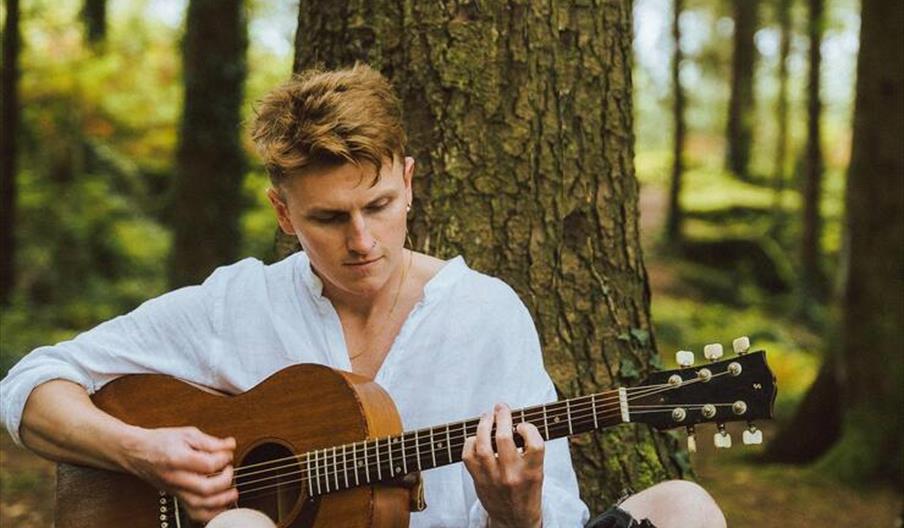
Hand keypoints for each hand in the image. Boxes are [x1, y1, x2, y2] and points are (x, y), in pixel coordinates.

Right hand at [118, 426, 237, 522]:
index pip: (208, 465)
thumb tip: (230, 445)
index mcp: (177, 459)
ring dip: (221, 501)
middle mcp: (175, 478)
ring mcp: (175, 491)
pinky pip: (193, 513)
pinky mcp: (176, 497)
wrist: (137, 452)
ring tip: (232, 492)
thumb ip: (211, 442)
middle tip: (230, 470)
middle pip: (205, 489)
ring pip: (200, 506)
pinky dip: (210, 513)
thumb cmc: (160, 442)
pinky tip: (220, 505)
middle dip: (226, 481)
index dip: (224, 459)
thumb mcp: (186, 434)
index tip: (227, 453)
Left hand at [462, 403, 543, 527]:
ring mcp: (493, 478)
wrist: (515, 520)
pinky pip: (468, 455)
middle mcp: (512, 474)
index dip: (528, 428)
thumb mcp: (537, 472)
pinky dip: (470, 442)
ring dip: (484, 424)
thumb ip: (529, 450)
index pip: (534, 441)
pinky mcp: (478, 481)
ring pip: (483, 444)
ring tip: (487, 416)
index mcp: (533, 472)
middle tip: (501, 407)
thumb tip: (514, 419)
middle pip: (504, 437)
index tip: (522, 425)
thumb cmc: (527, 491)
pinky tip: (476, 438)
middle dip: (502, 416)